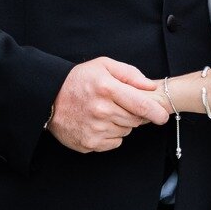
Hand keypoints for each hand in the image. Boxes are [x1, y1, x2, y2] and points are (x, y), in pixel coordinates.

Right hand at [47, 57, 170, 152]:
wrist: (48, 98)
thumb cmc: (78, 80)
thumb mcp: (103, 66)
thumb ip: (130, 74)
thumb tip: (150, 87)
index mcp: (107, 89)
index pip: (142, 105)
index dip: (156, 113)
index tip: (162, 116)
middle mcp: (102, 110)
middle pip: (135, 120)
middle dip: (134, 114)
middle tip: (120, 105)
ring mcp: (95, 129)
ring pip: (125, 131)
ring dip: (121, 124)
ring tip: (105, 113)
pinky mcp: (89, 142)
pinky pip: (114, 143)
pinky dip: (111, 135)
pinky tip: (98, 124)